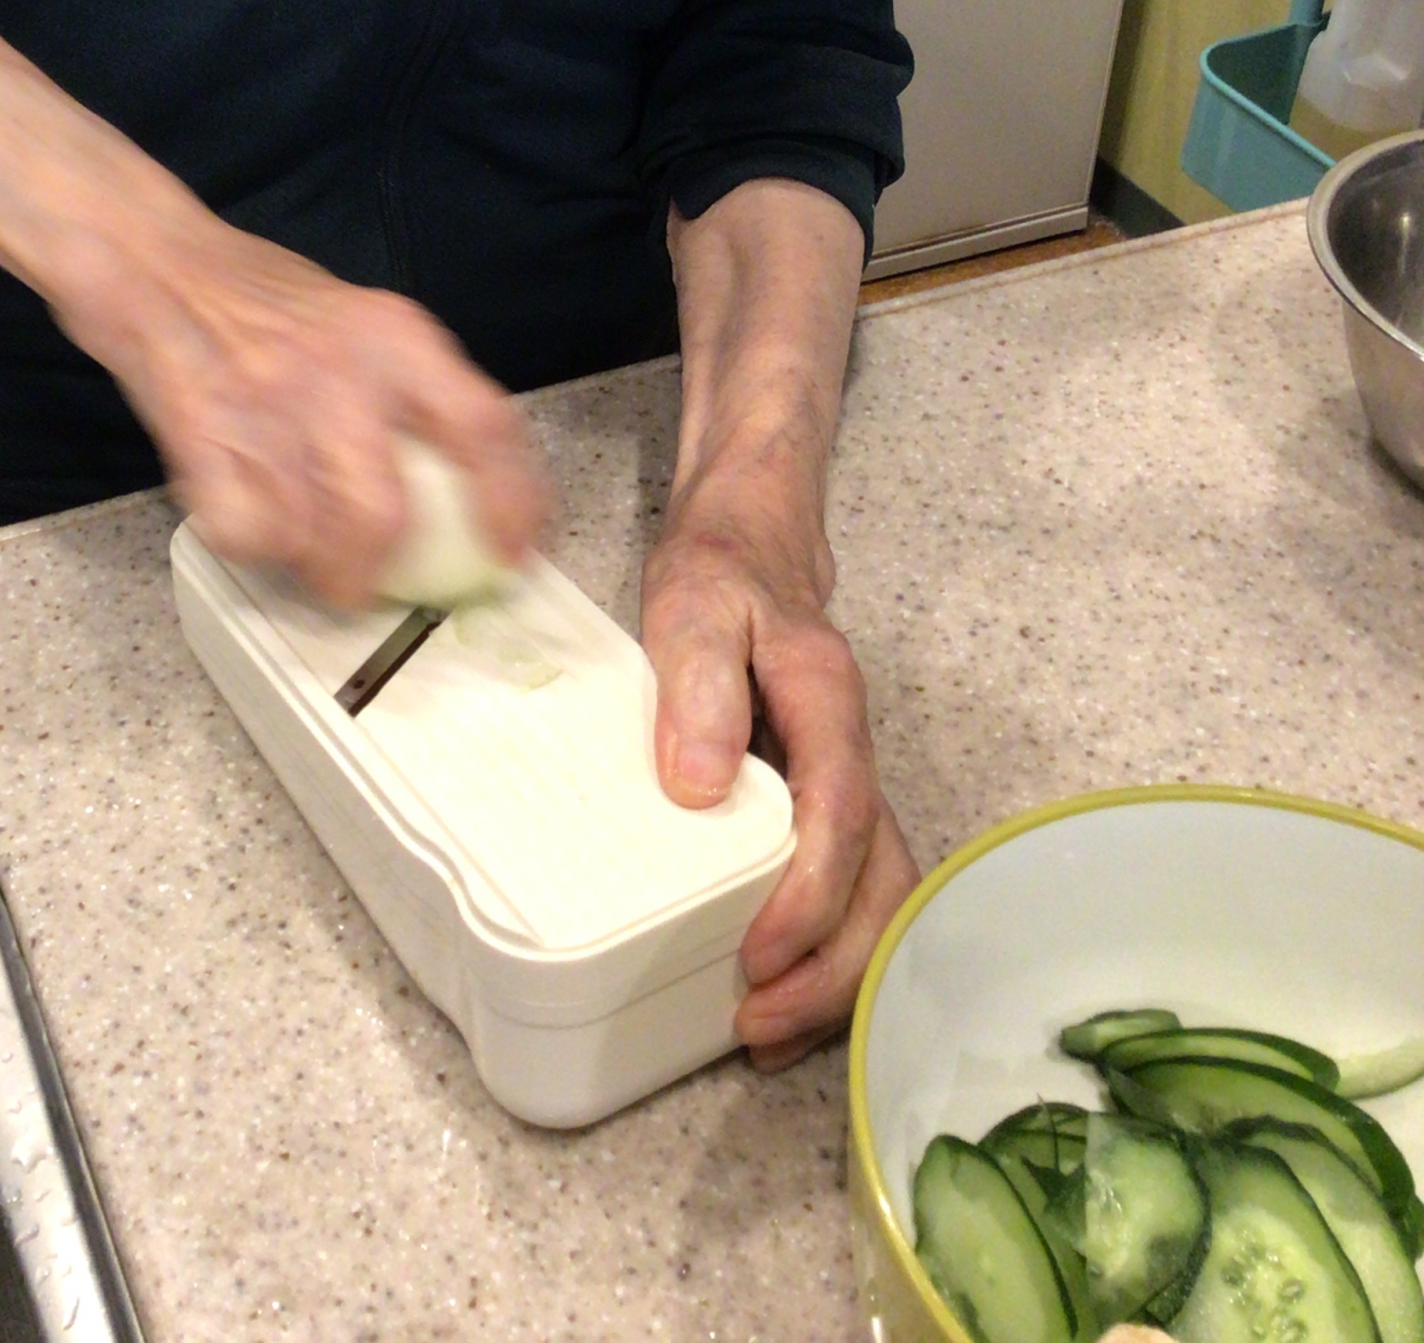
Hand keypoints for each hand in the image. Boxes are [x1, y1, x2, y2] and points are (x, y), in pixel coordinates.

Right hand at [53, 185, 549, 608]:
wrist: (154, 259)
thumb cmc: (259, 297)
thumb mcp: (358, 320)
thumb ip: (407, 391)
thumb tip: (461, 489)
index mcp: (395, 336)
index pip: (482, 426)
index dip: (511, 501)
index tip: (514, 554)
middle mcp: (341, 370)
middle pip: (386, 513)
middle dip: (381, 570)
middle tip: (374, 580)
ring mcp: (267, 403)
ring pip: (314, 537)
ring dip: (317, 570)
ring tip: (310, 557)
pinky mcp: (199, 432)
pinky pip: (244, 531)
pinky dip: (253, 545)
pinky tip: (252, 520)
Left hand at [639, 513, 917, 1066]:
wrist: (750, 540)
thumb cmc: (720, 569)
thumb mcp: (692, 600)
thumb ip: (698, 681)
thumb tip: (698, 787)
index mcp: (827, 704)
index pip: (840, 815)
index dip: (807, 898)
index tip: (757, 958)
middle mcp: (851, 754)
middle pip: (882, 880)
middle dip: (834, 966)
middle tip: (758, 1022)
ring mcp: (846, 782)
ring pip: (880, 897)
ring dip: (838, 975)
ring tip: (768, 1034)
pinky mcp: (824, 803)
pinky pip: (851, 890)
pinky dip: (828, 953)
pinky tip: (779, 993)